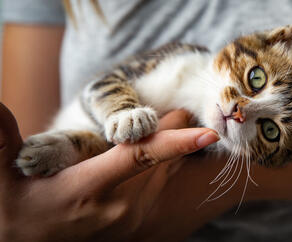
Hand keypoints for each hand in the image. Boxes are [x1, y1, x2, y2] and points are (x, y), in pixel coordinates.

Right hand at [0, 103, 218, 241]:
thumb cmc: (19, 213)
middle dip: (172, 130)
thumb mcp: (3, 181)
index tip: (207, 132)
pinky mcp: (139, 224)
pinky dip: (169, 167)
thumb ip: (2, 142)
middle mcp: (119, 205)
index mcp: (89, 188)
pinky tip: (161, 159)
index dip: (174, 143)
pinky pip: (165, 186)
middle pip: (163, 158)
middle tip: (170, 112)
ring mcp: (133, 218)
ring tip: (159, 134)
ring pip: (168, 172)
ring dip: (172, 149)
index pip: (138, 157)